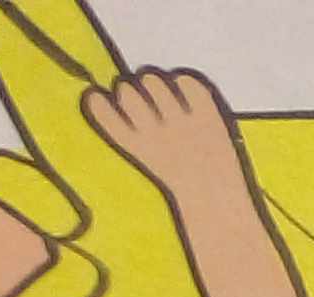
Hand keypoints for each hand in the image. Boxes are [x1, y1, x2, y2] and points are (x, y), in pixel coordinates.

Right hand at [85, 67, 246, 200]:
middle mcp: (158, 135)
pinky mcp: (207, 116)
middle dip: (128, 89)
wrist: (216, 199)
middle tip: (142, 101)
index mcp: (137, 148)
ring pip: (152, 79)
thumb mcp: (144, 157)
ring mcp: (183, 124)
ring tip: (165, 100)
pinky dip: (185, 83)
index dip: (97, 101)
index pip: (102, 112)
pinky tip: (187, 100)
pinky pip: (186, 80)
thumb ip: (129, 126)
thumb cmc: (176, 175)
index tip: (99, 98)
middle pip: (126, 90)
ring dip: (155, 83)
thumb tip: (118, 87)